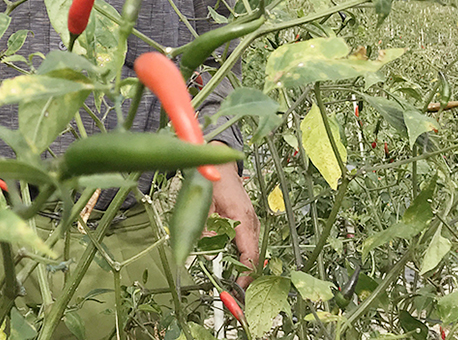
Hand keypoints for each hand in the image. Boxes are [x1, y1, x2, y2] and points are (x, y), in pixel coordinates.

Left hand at [210, 160, 259, 287]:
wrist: (220, 164)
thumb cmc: (212, 180)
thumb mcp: (203, 204)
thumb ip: (205, 229)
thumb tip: (207, 255)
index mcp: (243, 218)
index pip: (250, 254)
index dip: (246, 274)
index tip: (239, 289)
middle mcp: (252, 222)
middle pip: (253, 256)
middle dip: (245, 275)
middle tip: (232, 292)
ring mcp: (251, 222)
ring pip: (250, 251)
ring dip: (241, 266)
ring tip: (230, 281)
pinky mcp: (247, 222)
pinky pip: (246, 243)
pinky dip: (239, 254)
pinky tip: (228, 262)